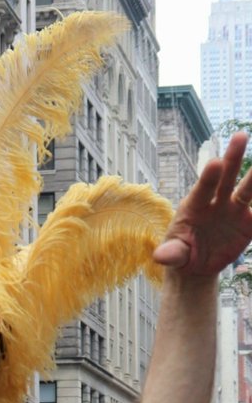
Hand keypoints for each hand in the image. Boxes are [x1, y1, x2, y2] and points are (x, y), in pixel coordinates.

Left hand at [153, 133, 251, 277]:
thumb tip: (160, 257)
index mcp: (194, 206)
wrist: (196, 266)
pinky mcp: (248, 223)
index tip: (214, 162)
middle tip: (240, 136)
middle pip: (226, 178)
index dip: (209, 177)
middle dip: (233, 158)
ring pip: (247, 191)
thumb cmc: (181, 254)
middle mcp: (216, 202)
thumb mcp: (174, 254)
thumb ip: (171, 253)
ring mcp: (233, 211)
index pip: (202, 189)